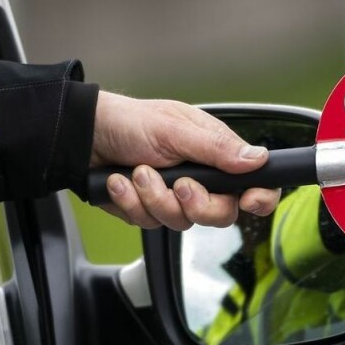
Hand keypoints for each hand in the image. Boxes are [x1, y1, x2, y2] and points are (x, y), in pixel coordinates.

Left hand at [92, 92, 279, 230]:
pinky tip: (119, 181)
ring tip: (137, 172)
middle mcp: (199, 177)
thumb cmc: (130, 122)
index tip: (248, 201)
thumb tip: (257, 159)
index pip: (254, 182)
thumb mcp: (174, 129)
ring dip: (154, 198)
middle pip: (220, 214)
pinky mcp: (148, 209)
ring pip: (180, 222)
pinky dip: (131, 202)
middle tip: (179, 185)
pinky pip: (148, 223)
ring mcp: (173, 197)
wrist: (85, 136)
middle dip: (196, 205)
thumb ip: (215, 148)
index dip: (259, 198)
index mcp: (214, 153)